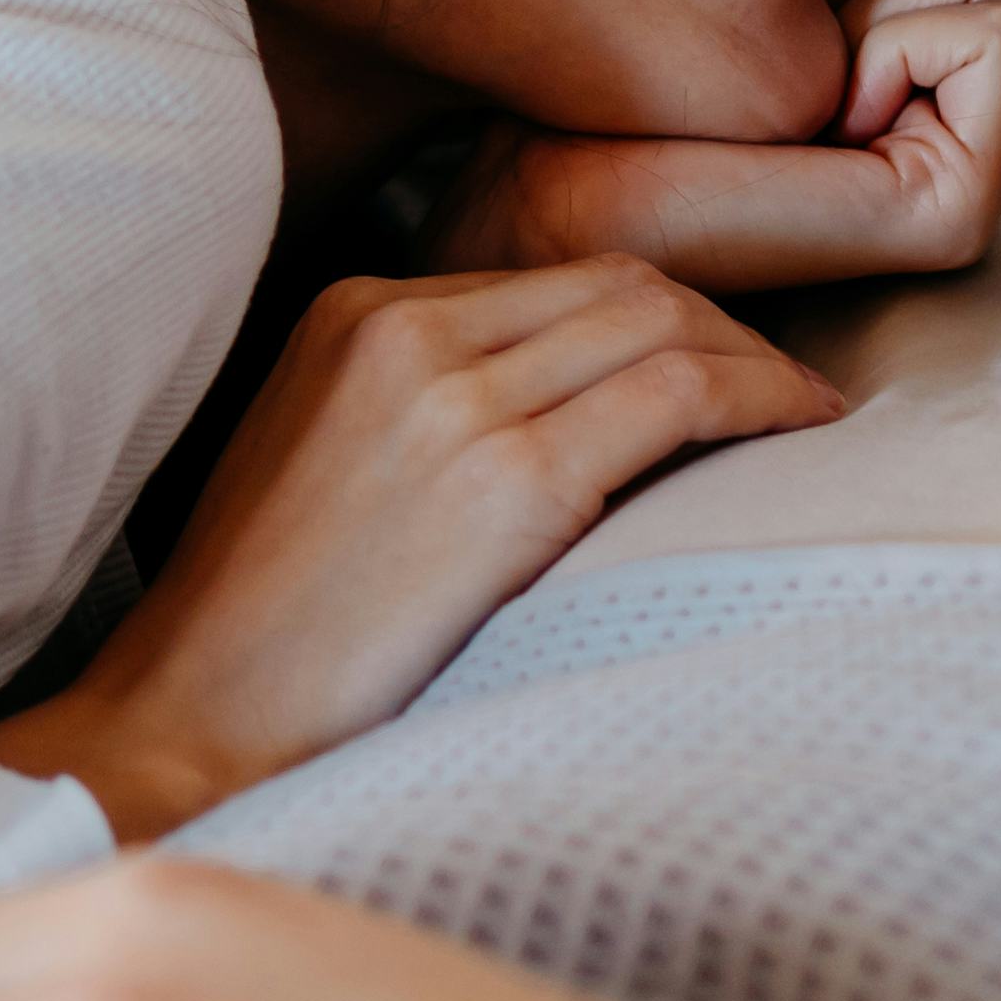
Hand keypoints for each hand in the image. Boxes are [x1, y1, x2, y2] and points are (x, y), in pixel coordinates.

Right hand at [0, 262, 839, 845]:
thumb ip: (422, 417)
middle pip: (620, 281)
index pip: (556, 278)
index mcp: (353, 314)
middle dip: (724, 324)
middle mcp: (402, 329)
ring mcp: (452, 395)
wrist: (187, 723)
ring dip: (760, 361)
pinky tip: (807, 433)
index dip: (661, 315)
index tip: (724, 367)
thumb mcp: (322, 473)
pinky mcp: (504, 477)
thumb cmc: (259, 640)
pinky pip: (680, 395)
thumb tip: (570, 430)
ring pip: (664, 321)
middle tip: (790, 390)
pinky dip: (764, 400)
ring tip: (813, 414)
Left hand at [433, 0, 1000, 293]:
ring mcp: (968, 165)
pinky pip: (993, 37)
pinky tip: (822, 113)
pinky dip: (900, 43)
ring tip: (806, 76)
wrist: (546, 179)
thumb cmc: (620, 64)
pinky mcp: (957, 211)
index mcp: (914, 37)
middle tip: (790, 35)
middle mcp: (957, 105)